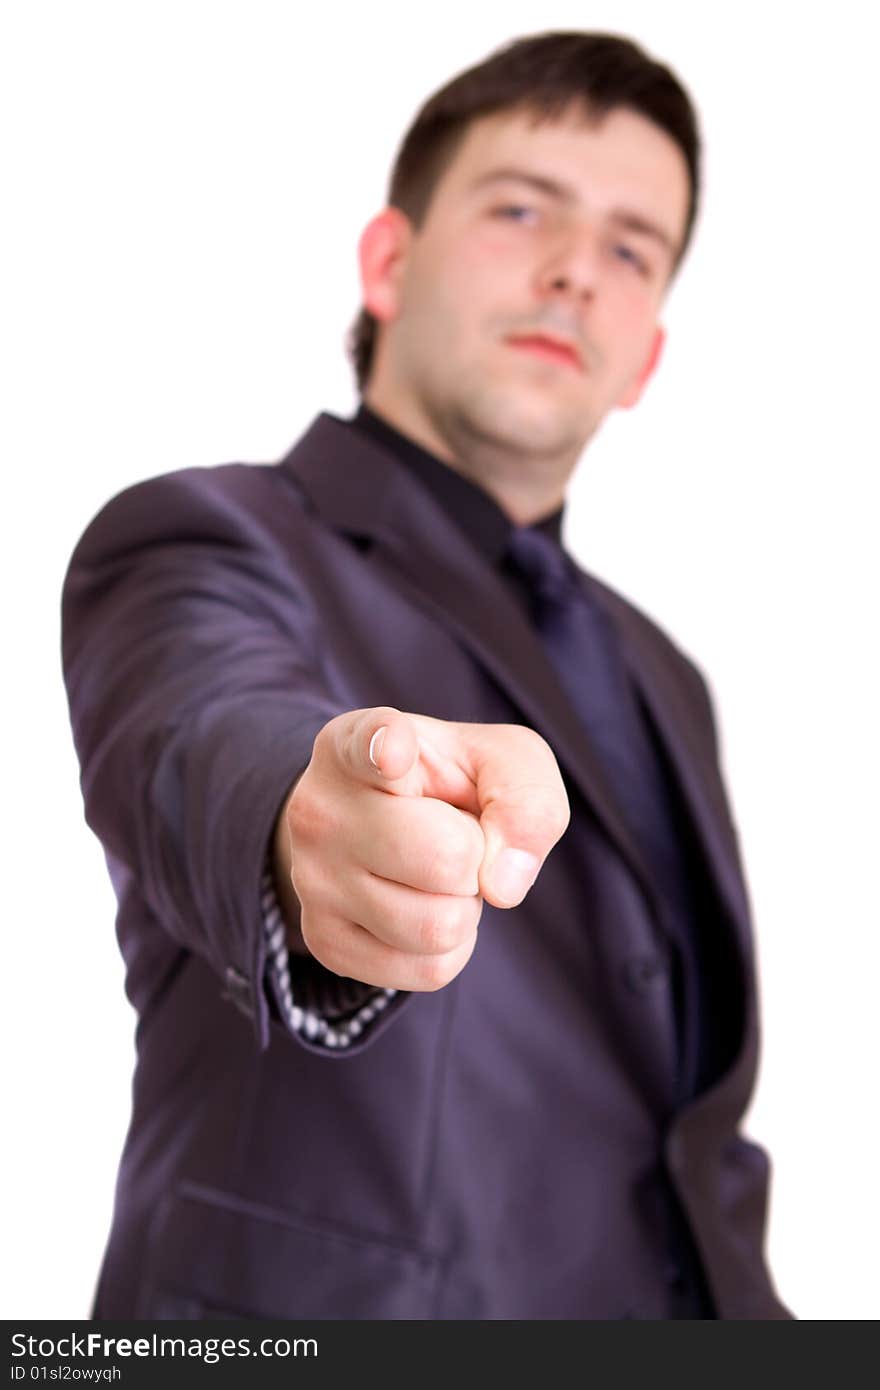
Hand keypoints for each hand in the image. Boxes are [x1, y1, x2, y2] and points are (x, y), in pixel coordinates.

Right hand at [274, 706, 569, 991]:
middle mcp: (319, 810)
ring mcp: (312, 880)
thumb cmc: (446, 783)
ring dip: (464, 907)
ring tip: (436, 872)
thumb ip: (526, 799)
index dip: (387, 747)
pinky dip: (452, 948)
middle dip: (477, 858)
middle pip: (446, 859)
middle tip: (455, 837)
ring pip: (438, 927)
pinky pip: (428, 971)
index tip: (393, 749)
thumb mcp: (500, 761)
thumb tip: (502, 887)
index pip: (371, 745)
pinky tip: (424, 906)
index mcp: (355, 745)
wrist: (381, 822)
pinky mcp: (324, 941)